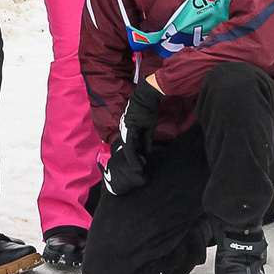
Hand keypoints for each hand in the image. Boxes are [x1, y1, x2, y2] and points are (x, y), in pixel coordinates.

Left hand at [100, 79, 163, 196]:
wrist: (147, 96)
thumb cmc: (148, 110)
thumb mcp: (148, 128)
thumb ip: (146, 141)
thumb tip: (146, 154)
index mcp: (128, 132)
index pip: (129, 149)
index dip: (132, 160)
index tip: (136, 170)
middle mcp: (124, 132)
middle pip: (126, 152)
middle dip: (130, 165)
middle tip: (133, 177)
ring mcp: (125, 130)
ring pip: (127, 151)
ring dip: (131, 164)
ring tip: (135, 174)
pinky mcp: (129, 129)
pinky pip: (130, 146)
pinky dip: (133, 156)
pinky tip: (136, 164)